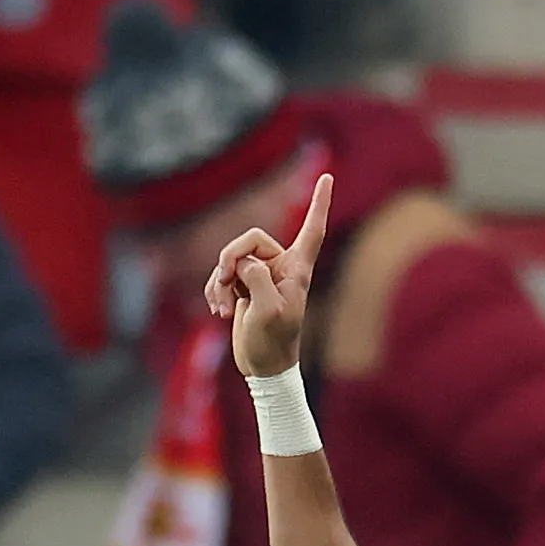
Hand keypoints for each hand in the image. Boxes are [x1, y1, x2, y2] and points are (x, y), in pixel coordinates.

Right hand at [207, 170, 330, 379]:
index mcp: (298, 270)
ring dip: (220, 281)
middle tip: (224, 281)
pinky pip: (223, 275)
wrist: (264, 369)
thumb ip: (257, 277)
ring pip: (231, 258)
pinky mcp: (245, 287)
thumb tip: (244, 262)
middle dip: (230, 259)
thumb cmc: (273, 343)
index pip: (312, 230)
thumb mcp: (267, 310)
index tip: (328, 176)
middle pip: (250, 241)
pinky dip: (216, 290)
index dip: (320, 203)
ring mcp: (262, 276)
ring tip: (223, 309)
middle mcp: (281, 268)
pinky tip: (218, 310)